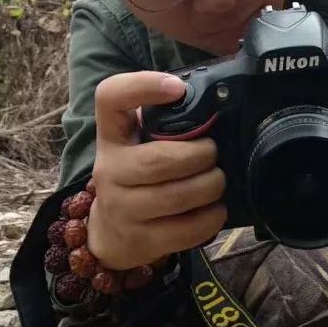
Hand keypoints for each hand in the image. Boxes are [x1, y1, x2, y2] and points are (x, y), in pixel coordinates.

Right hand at [87, 71, 226, 269]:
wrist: (112, 232)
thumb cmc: (138, 175)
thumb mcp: (139, 143)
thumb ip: (165, 123)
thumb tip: (216, 102)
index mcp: (112, 136)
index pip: (110, 98)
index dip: (142, 86)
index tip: (177, 88)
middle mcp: (110, 170)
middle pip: (160, 160)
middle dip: (200, 155)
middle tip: (213, 154)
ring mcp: (122, 208)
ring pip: (177, 196)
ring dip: (210, 185)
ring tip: (217, 180)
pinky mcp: (141, 240)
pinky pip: (186, 230)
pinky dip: (211, 218)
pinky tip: (215, 209)